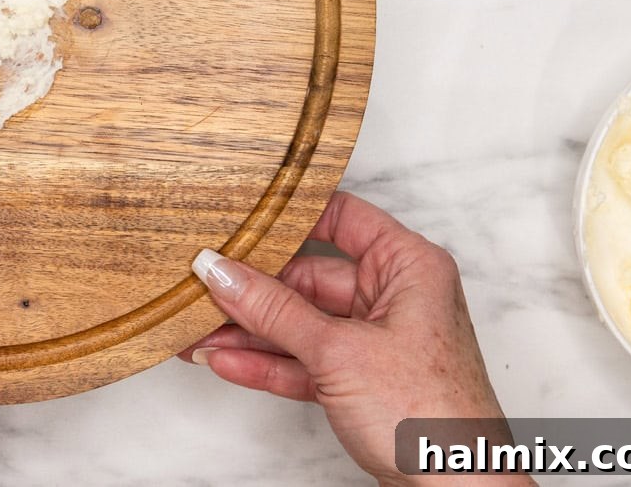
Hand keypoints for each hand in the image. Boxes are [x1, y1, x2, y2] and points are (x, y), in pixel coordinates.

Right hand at [182, 191, 528, 485]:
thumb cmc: (433, 418)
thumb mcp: (339, 352)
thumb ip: (275, 311)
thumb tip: (224, 274)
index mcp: (408, 266)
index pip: (341, 215)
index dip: (290, 213)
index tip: (240, 214)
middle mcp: (395, 295)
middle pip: (309, 275)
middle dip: (252, 289)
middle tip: (201, 286)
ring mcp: (377, 340)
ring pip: (300, 322)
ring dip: (249, 331)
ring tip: (197, 330)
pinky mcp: (362, 379)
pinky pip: (304, 360)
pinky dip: (267, 363)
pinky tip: (224, 360)